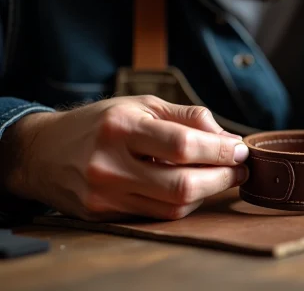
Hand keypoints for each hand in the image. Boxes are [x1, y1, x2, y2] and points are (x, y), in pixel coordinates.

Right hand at [4, 95, 248, 221]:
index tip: (241, 150)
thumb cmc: (102, 122)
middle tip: (240, 169)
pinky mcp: (103, 214)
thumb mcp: (143, 106)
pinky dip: (183, 203)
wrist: (44, 152)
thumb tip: (229, 140)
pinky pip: (158, 215)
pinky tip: (191, 187)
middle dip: (222, 178)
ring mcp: (104, 194)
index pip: (182, 145)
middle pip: (182, 184)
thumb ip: (189, 118)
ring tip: (219, 176)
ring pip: (174, 206)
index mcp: (121, 126)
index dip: (220, 151)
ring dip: (207, 193)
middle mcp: (109, 163)